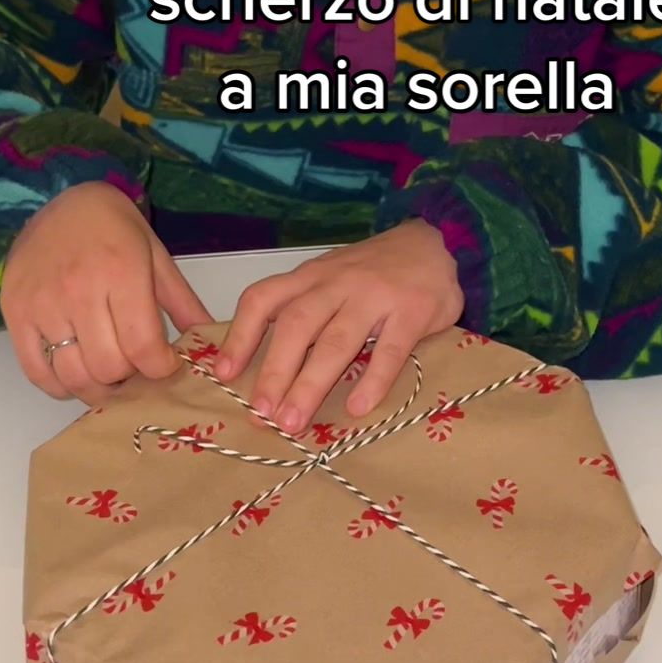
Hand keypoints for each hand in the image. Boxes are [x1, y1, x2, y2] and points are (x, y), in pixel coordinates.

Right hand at [0, 181, 209, 404]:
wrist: (63, 199)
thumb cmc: (115, 228)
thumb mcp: (156, 257)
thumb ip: (183, 303)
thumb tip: (209, 341)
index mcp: (121, 273)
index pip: (143, 347)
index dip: (160, 368)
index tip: (164, 365)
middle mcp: (78, 290)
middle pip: (108, 367)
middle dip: (130, 377)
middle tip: (135, 367)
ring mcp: (42, 303)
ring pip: (73, 375)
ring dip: (96, 387)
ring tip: (109, 375)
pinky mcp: (15, 313)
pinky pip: (37, 372)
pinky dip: (59, 385)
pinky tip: (76, 374)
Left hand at [216, 221, 463, 433]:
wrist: (436, 241)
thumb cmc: (375, 269)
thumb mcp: (331, 276)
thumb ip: (304, 305)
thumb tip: (262, 360)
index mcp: (311, 277)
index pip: (263, 298)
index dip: (240, 335)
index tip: (225, 373)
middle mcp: (337, 284)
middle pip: (297, 325)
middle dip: (274, 372)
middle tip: (261, 414)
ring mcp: (374, 297)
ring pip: (336, 341)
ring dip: (311, 383)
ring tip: (294, 420)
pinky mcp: (412, 312)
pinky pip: (390, 350)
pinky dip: (373, 380)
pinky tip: (358, 407)